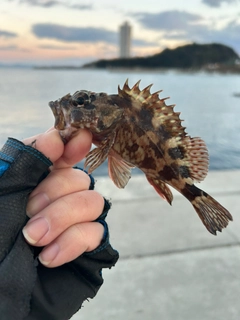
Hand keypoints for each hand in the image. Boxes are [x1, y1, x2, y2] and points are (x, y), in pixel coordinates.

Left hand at [22, 128, 104, 267]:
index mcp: (36, 180)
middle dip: (55, 192)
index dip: (72, 145)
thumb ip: (23, 165)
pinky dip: (71, 242)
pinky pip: (96, 232)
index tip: (76, 143)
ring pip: (93, 202)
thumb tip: (55, 136)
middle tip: (28, 211)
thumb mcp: (0, 196)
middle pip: (80, 177)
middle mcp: (59, 197)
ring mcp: (76, 221)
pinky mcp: (87, 246)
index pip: (64, 153)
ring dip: (62, 217)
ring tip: (32, 238)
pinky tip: (47, 257)